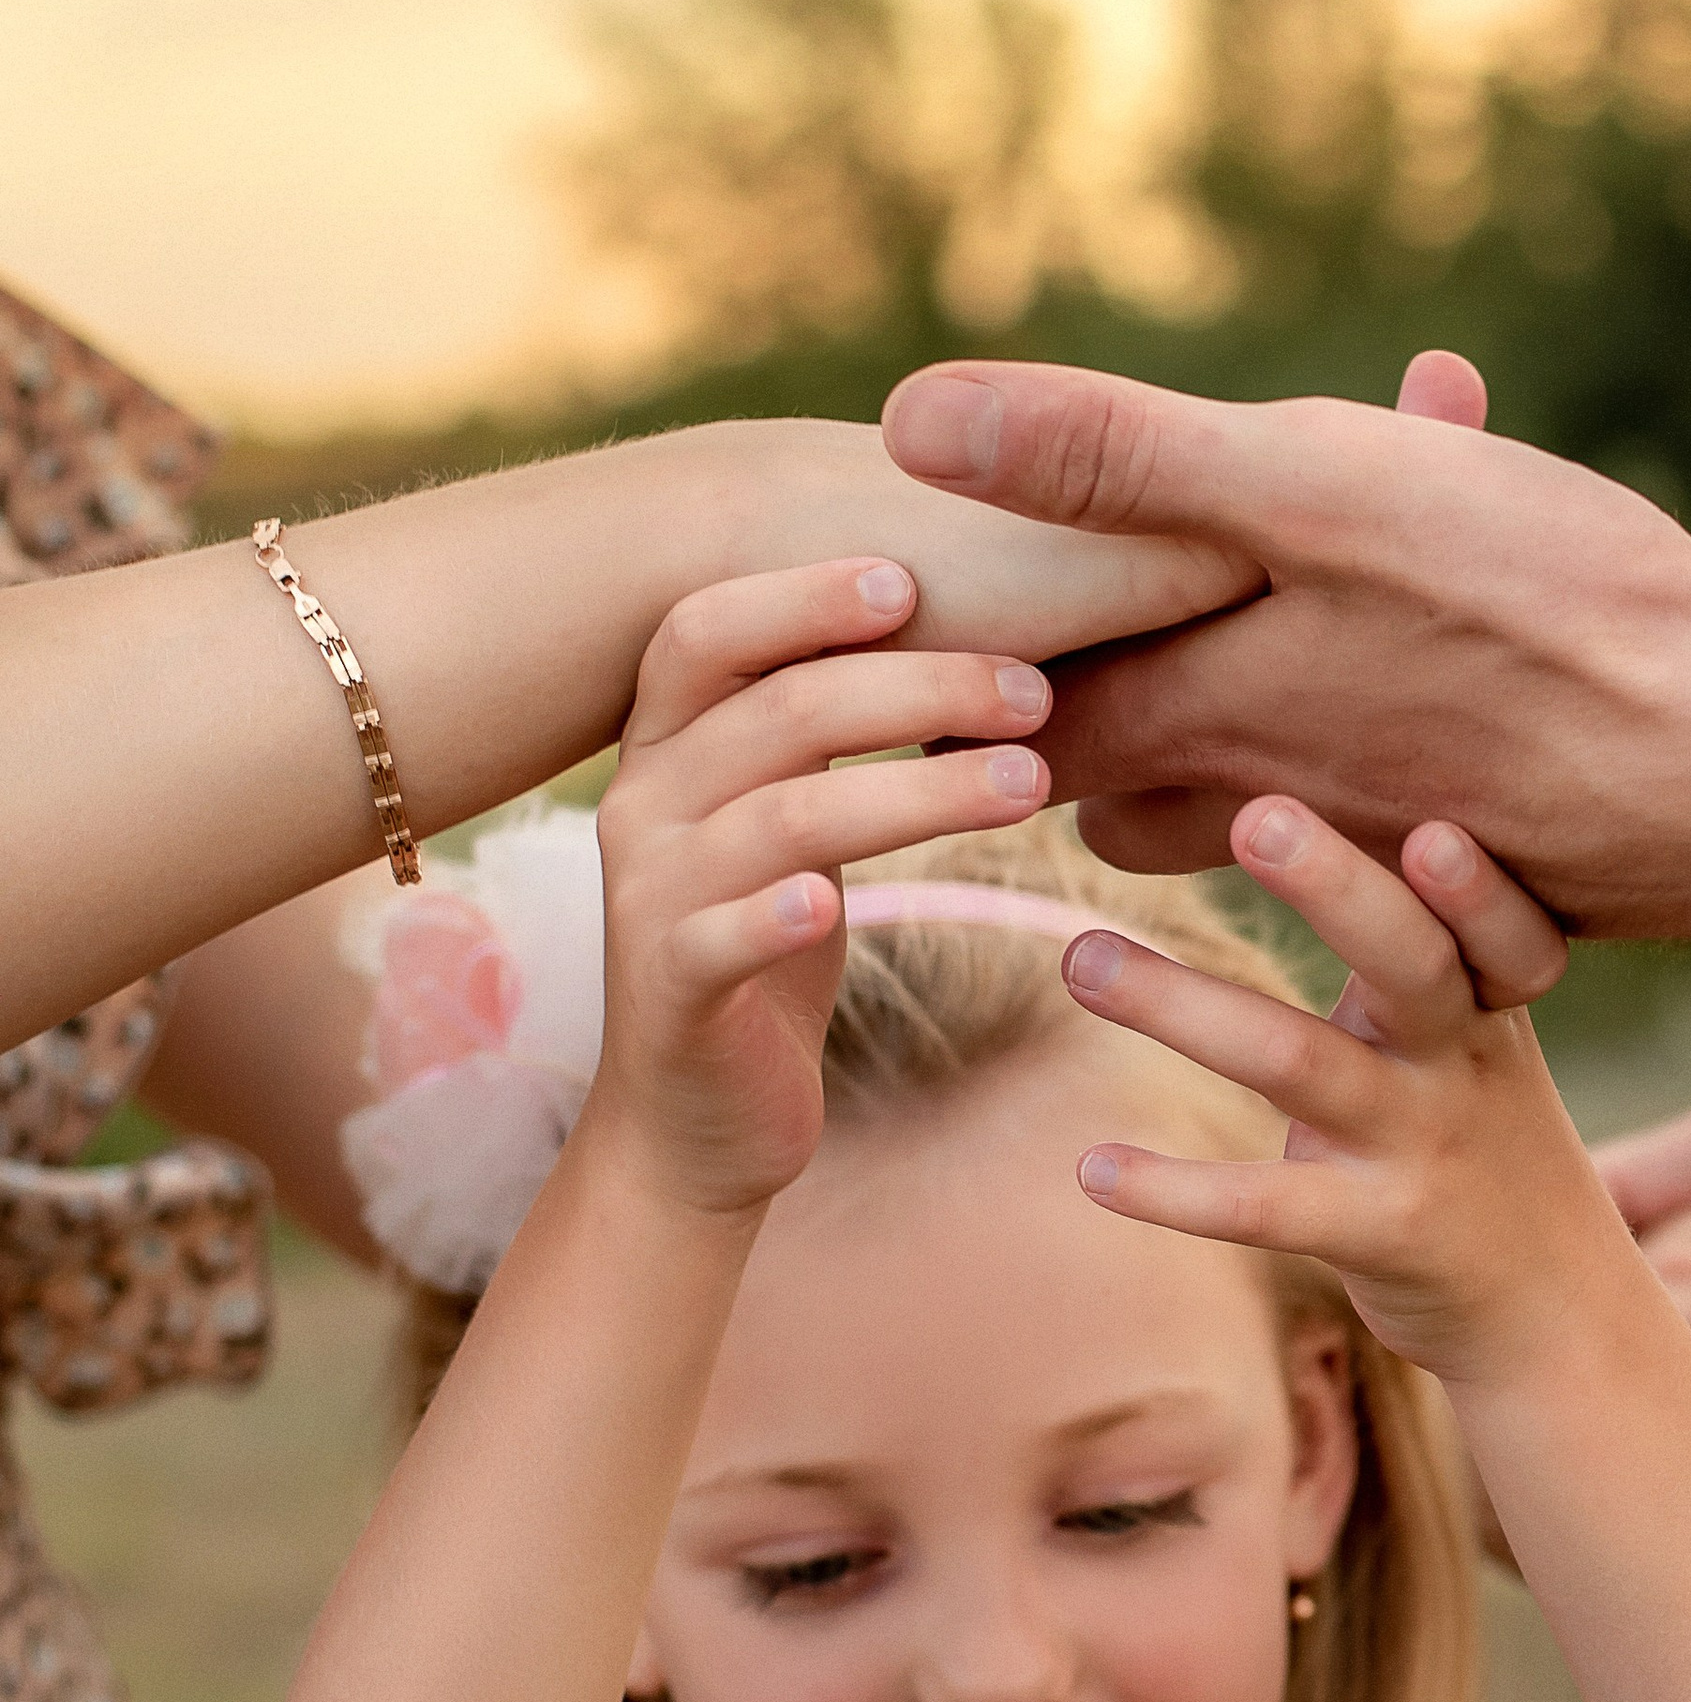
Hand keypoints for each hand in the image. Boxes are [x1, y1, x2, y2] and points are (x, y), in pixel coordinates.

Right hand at [591, 557, 1054, 1217]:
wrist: (695, 1121)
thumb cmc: (767, 943)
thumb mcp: (793, 819)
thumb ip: (826, 732)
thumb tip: (959, 626)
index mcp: (667, 747)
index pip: (708, 630)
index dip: (802, 595)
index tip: (913, 580)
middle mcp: (643, 805)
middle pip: (777, 711)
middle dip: (917, 688)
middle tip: (1035, 692)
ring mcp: (650, 899)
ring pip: (781, 818)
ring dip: (914, 792)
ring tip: (1029, 783)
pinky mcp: (671, 993)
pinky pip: (720, 938)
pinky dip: (775, 912)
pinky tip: (832, 902)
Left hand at [880, 359, 1690, 938]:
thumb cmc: (1535, 614)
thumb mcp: (1311, 492)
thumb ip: (1114, 461)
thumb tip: (907, 422)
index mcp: (1222, 716)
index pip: (1038, 724)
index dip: (979, 689)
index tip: (939, 651)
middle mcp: (1295, 810)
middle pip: (1135, 808)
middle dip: (1104, 740)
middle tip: (1081, 669)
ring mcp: (1404, 864)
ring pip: (1282, 832)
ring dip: (1261, 759)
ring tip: (1272, 677)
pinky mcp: (1520, 889)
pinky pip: (1431, 869)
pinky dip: (1414, 796)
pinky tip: (1464, 725)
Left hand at [1058, 793, 1620, 1385]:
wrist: (1552, 1306)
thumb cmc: (1483, 1141)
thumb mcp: (1468, 1038)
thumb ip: (1403, 946)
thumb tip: (1280, 811)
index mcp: (1485, 1000)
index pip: (1497, 924)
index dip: (1475, 883)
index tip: (1430, 823)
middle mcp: (1460, 1062)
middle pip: (1410, 962)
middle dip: (1336, 888)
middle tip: (1253, 814)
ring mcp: (1419, 1149)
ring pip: (1299, 1064)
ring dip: (1182, 1007)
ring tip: (1080, 959)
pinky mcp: (1377, 1234)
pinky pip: (1267, 1207)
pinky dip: (1174, 1189)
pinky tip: (1094, 1168)